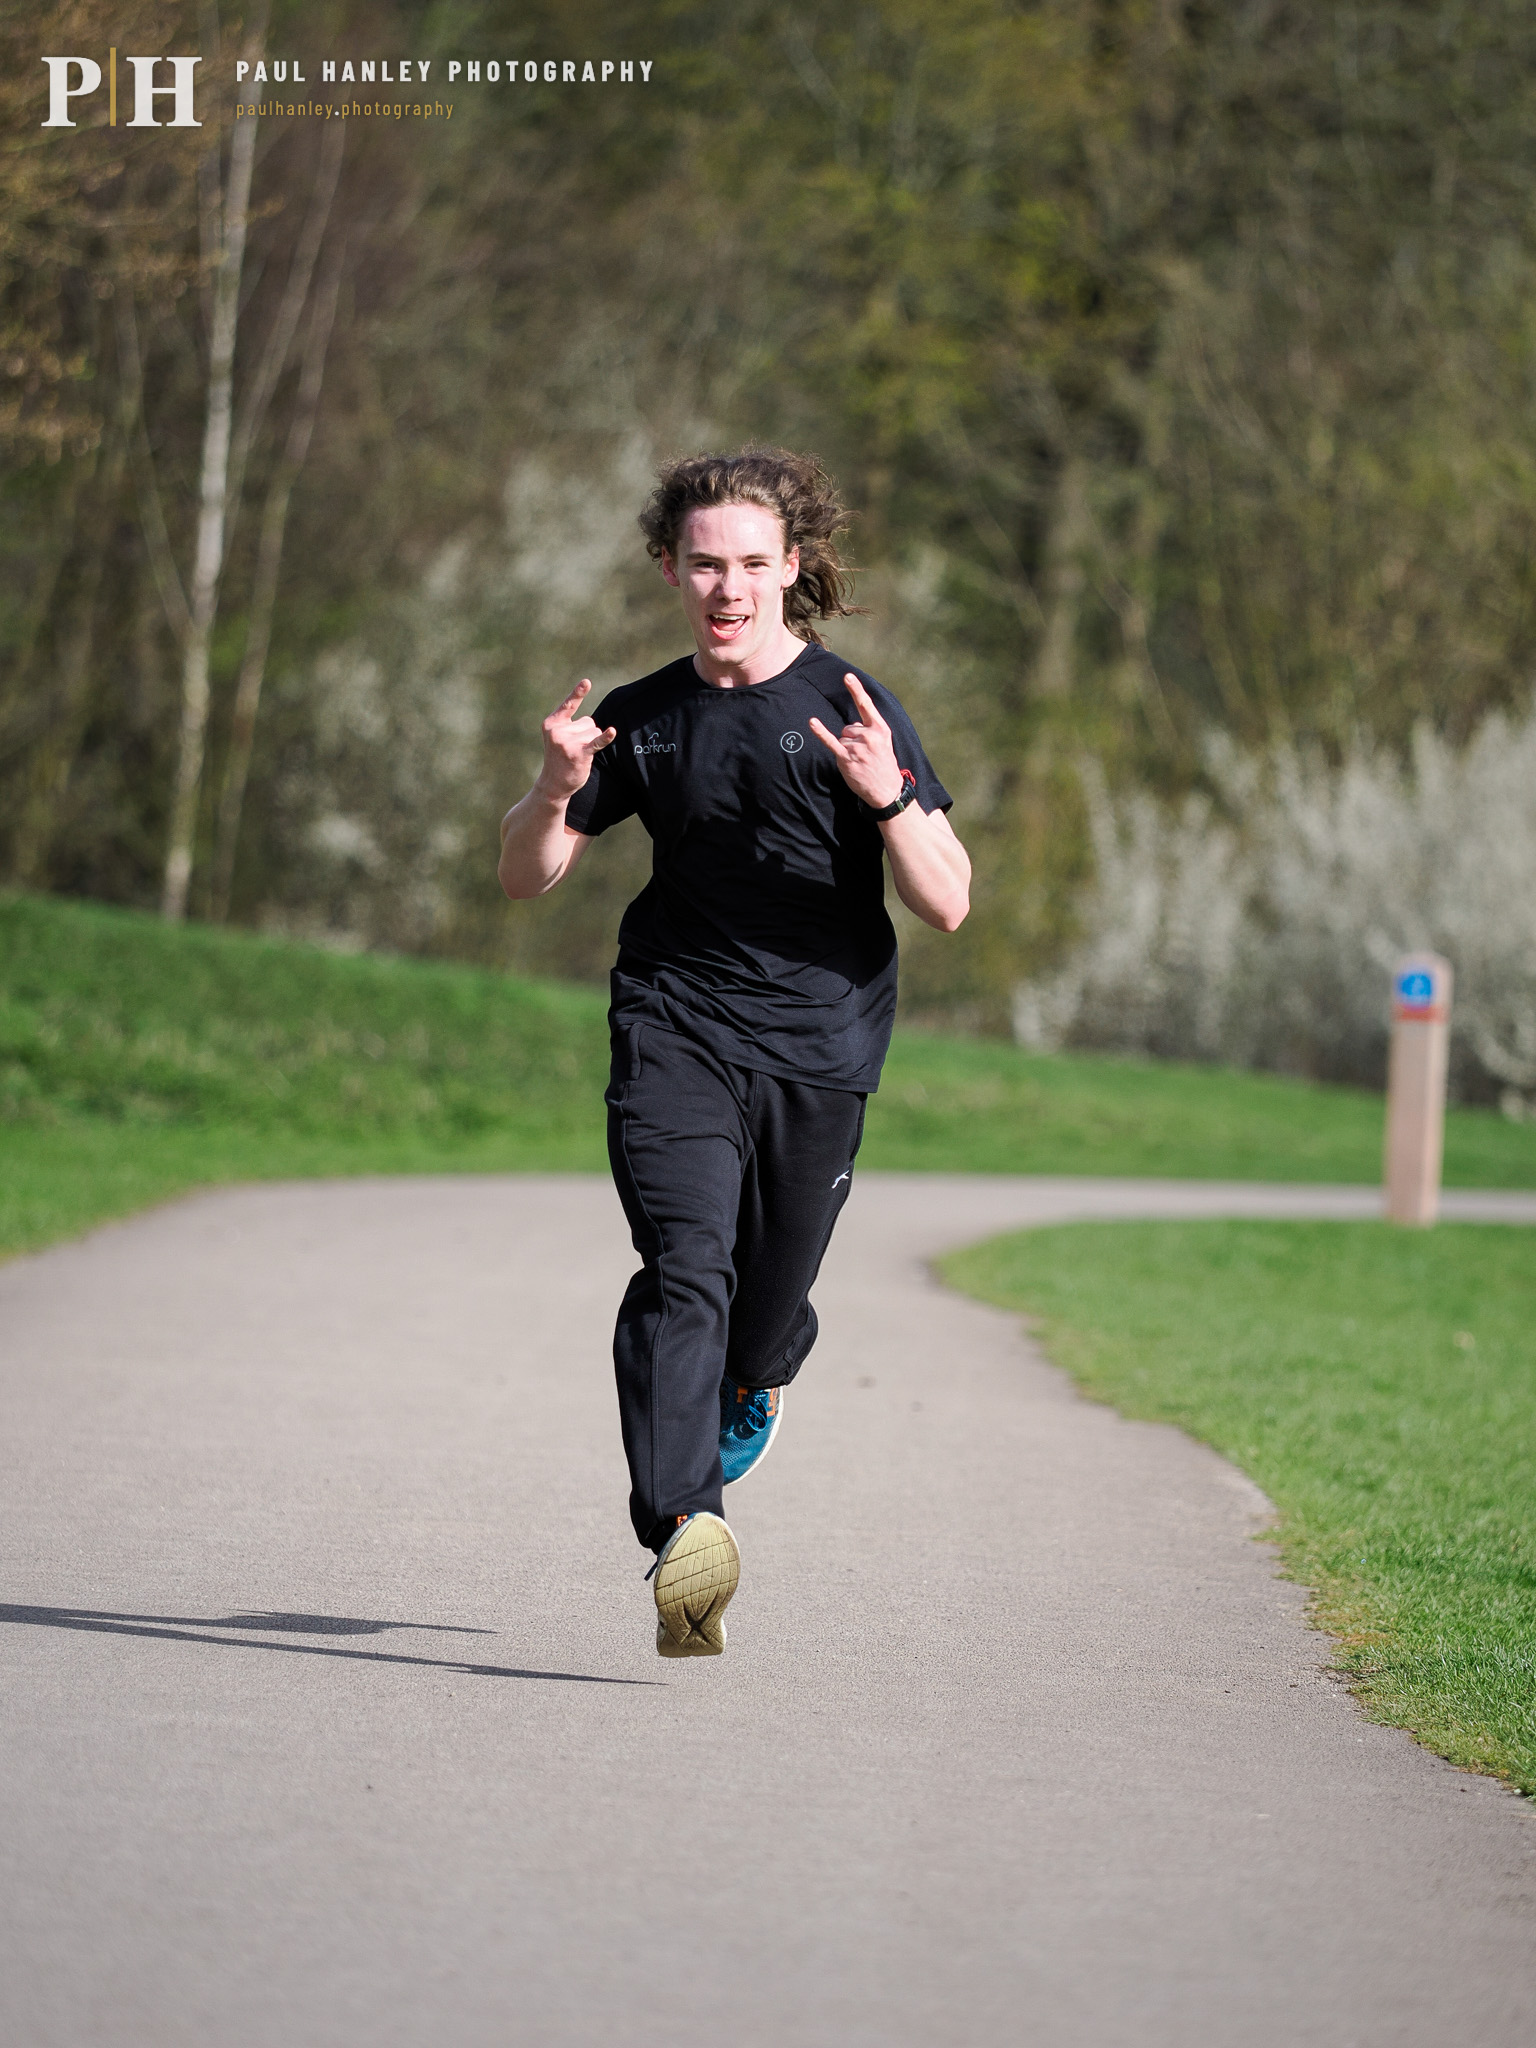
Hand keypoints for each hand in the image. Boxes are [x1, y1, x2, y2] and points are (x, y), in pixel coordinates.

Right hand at [536, 680, 617, 800]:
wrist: (553, 785)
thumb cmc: (559, 758)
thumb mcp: (557, 736)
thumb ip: (570, 724)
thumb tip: (594, 723)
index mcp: (551, 723)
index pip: (569, 704)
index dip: (578, 693)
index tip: (587, 682)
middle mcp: (558, 731)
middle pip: (589, 721)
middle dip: (586, 734)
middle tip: (573, 749)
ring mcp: (567, 742)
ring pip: (595, 731)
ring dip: (591, 742)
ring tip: (578, 754)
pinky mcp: (578, 753)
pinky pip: (596, 742)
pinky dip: (605, 737)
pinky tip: (612, 732)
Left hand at [808, 673, 904, 808]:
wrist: (887, 791)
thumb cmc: (884, 765)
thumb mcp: (885, 743)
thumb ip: (870, 729)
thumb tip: (850, 726)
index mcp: (880, 729)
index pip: (866, 705)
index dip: (856, 690)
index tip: (847, 676)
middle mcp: (869, 736)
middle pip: (848, 727)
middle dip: (853, 739)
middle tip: (865, 754)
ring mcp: (857, 747)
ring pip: (842, 737)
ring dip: (847, 749)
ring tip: (859, 761)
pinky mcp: (846, 758)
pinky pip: (831, 742)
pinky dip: (820, 732)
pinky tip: (812, 722)